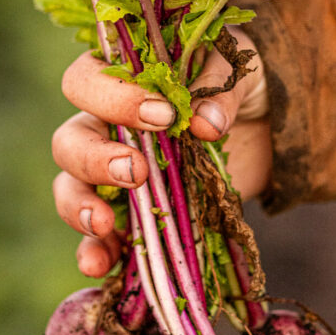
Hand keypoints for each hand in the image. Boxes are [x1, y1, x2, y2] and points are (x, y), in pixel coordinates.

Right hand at [51, 27, 270, 276]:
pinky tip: (98, 265)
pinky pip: (98, 237)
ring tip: (104, 223)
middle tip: (136, 172)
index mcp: (122, 81)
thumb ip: (219, 89)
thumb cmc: (240, 85)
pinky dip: (93, 251)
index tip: (162, 116)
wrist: (266, 129)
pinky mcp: (133, 215)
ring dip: (80, 206)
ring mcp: (113, 175)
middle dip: (94, 159)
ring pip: (70, 187)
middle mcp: (105, 126)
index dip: (113, 97)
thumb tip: (205, 123)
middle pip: (69, 140)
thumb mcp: (237, 70)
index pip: (87, 80)